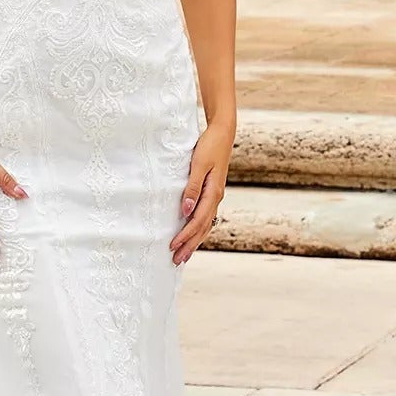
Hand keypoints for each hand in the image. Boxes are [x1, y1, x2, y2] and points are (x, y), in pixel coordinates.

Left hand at [172, 117, 232, 266]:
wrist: (222, 135)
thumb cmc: (208, 147)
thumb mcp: (198, 165)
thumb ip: (191, 188)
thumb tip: (185, 211)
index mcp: (213, 192)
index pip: (197, 221)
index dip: (185, 235)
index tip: (173, 247)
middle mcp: (216, 198)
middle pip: (202, 228)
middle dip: (190, 245)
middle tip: (176, 261)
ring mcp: (215, 196)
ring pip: (206, 224)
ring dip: (195, 240)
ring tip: (184, 255)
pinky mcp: (212, 192)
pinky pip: (206, 216)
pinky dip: (199, 229)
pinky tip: (193, 235)